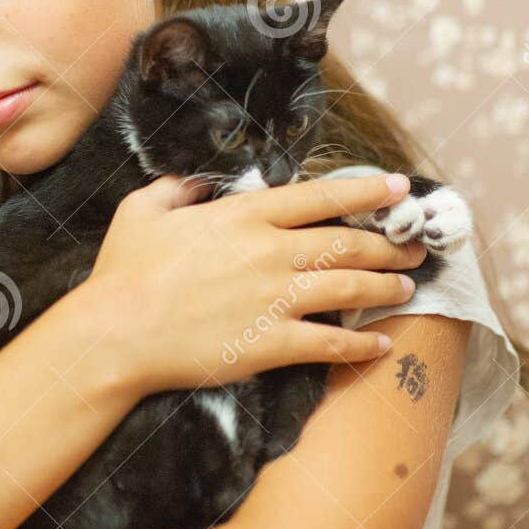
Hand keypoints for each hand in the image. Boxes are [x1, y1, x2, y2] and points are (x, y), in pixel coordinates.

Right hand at [86, 171, 427, 395]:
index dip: (365, 192)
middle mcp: (269, 252)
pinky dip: (360, 345)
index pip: (321, 197)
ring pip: (348, 288)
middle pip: (347, 243)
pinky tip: (379, 345)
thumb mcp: (142, 209)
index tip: (397, 189)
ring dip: (384, 288)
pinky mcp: (270, 343)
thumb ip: (176, 189)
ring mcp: (273, 299)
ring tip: (405, 289)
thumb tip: (195, 183)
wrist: (115, 334)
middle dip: (388, 245)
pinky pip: (329, 343)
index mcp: (244, 216)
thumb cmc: (123, 272)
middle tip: (413, 248)